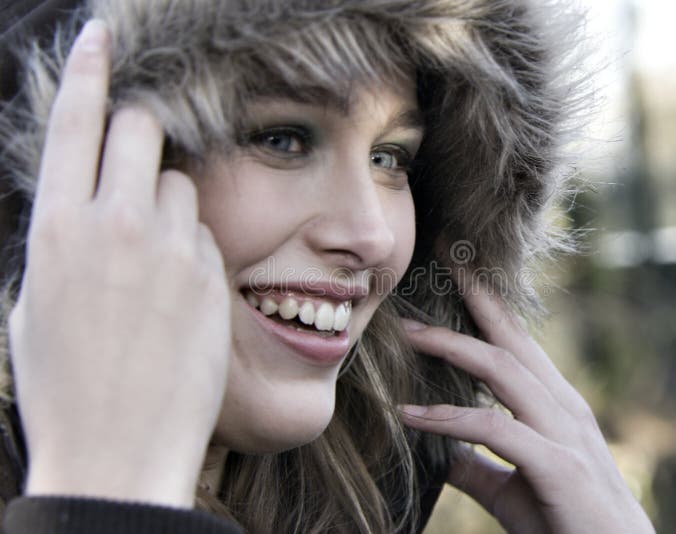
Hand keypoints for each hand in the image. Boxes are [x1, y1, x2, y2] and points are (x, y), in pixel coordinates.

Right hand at [7, 20, 230, 506]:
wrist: (120, 445)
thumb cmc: (64, 384)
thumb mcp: (35, 304)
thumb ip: (62, 241)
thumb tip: (82, 205)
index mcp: (57, 226)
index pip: (76, 121)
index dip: (87, 70)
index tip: (100, 38)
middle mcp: (116, 224)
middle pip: (143, 131)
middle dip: (140, 132)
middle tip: (136, 157)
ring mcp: (171, 248)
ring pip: (182, 185)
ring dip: (169, 201)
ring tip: (152, 260)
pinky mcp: (212, 276)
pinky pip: (206, 234)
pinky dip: (193, 245)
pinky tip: (176, 293)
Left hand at [400, 284, 654, 532]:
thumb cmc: (567, 522)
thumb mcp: (513, 488)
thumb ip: (477, 465)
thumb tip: (440, 451)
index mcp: (554, 405)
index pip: (516, 344)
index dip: (487, 307)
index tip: (458, 274)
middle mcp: (562, 407)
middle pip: (510, 341)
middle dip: (474, 298)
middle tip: (440, 261)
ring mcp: (562, 433)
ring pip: (501, 372)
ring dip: (451, 346)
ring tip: (406, 332)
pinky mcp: (557, 465)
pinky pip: (493, 430)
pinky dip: (448, 419)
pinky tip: (409, 415)